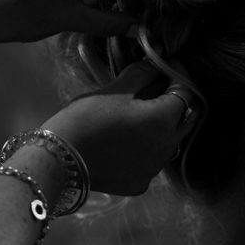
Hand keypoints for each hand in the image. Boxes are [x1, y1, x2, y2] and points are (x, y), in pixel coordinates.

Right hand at [39, 61, 200, 195]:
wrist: (58, 161)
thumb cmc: (86, 119)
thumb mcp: (115, 90)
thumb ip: (142, 73)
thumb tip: (156, 60)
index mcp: (163, 121)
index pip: (186, 92)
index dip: (178, 75)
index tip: (167, 65)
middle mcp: (166, 148)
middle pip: (186, 120)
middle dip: (178, 100)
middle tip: (161, 85)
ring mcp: (154, 170)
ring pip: (170, 142)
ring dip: (164, 125)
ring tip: (142, 111)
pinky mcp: (139, 184)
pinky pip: (152, 161)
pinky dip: (147, 147)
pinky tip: (129, 139)